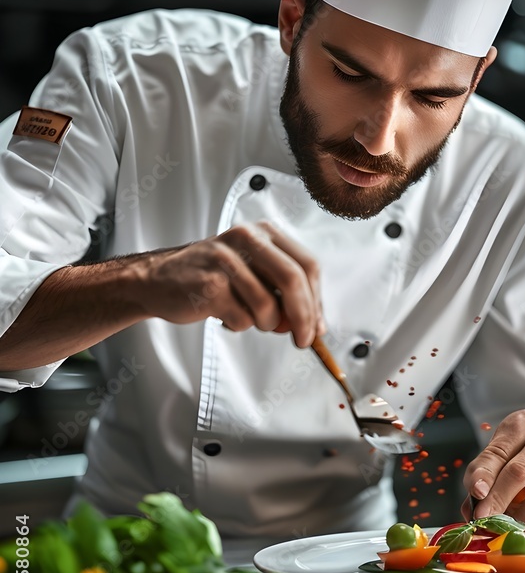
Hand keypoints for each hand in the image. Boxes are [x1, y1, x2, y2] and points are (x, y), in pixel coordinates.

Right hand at [136, 221, 324, 347]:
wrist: (158, 280)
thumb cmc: (211, 276)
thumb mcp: (252, 271)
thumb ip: (283, 291)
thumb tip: (314, 324)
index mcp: (264, 232)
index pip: (308, 264)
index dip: (317, 300)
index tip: (317, 325)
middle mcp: (247, 239)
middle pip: (293, 281)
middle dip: (304, 318)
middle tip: (304, 340)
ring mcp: (226, 260)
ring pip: (268, 306)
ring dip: (265, 324)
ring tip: (248, 317)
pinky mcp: (209, 285)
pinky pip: (242, 319)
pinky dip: (239, 325)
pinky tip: (224, 314)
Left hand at [461, 409, 524, 522]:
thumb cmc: (514, 451)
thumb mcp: (492, 454)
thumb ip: (479, 476)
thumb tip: (472, 509)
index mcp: (522, 425)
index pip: (499, 453)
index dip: (485, 478)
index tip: (476, 496)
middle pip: (520, 473)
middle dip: (499, 499)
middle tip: (484, 517)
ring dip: (521, 513)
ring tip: (507, 514)